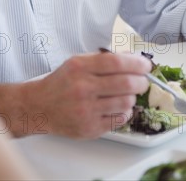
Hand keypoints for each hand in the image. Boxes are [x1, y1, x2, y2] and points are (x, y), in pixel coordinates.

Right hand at [28, 52, 150, 138]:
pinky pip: (119, 120)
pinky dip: (124, 112)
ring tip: (127, 94)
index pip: (116, 62)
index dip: (136, 63)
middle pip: (126, 84)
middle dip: (141, 82)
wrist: (40, 106)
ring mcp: (86, 110)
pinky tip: (117, 107)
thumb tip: (133, 58)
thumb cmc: (62, 82)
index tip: (146, 65)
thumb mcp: (78, 62)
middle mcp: (83, 88)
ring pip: (126, 103)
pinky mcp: (89, 128)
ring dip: (132, 97)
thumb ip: (104, 59)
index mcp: (80, 67)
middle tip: (143, 81)